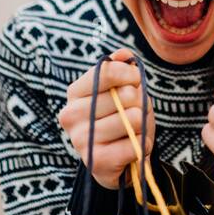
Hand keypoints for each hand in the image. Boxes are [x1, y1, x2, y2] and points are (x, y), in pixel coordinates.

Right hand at [58, 48, 153, 188]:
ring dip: (142, 126)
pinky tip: (132, 148)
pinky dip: (142, 145)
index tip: (136, 80)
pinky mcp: (95, 161)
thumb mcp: (121, 90)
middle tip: (133, 113)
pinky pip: (135, 144)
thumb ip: (121, 69)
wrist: (117, 161)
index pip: (105, 71)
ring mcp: (80, 139)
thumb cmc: (120, 118)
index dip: (129, 73)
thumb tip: (124, 53)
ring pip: (132, 119)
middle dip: (139, 103)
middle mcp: (71, 115)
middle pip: (124, 95)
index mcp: (75, 93)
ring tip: (133, 132)